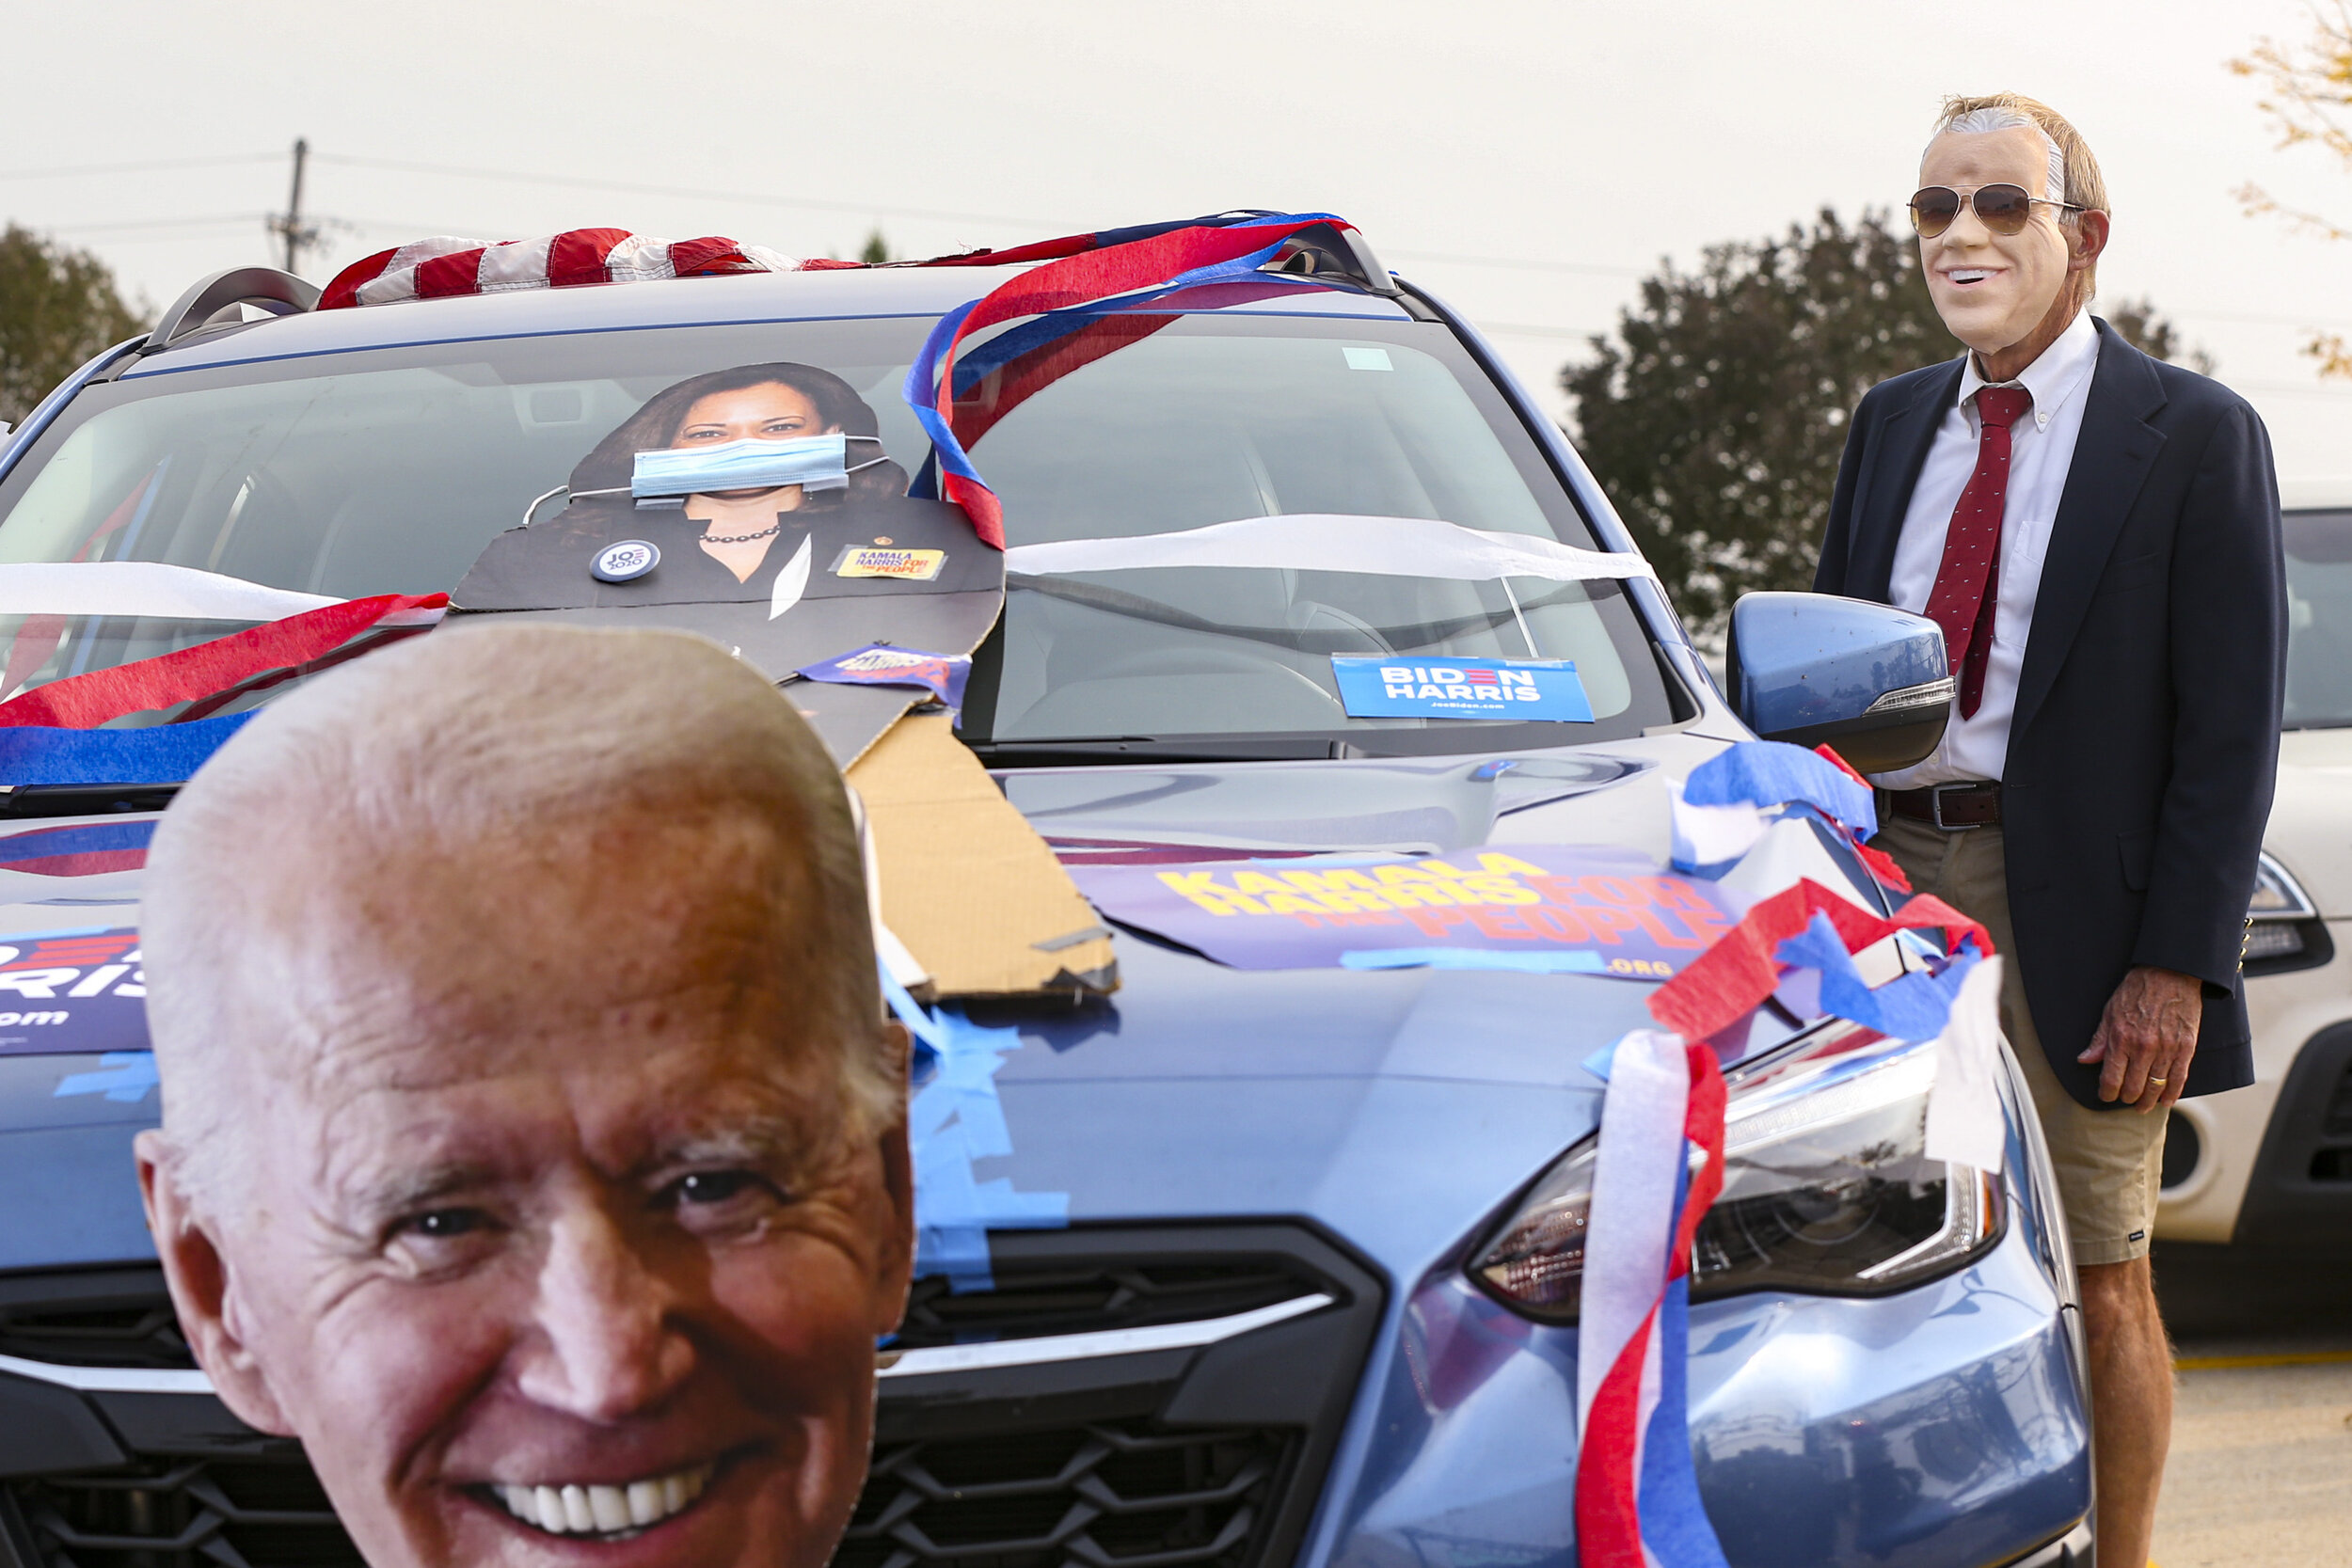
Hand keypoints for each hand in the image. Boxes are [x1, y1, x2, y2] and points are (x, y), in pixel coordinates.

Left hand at [2078, 966, 2201, 1110]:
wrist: (2169, 975)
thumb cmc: (2136, 991)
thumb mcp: (2110, 1012)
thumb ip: (2099, 1040)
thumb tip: (2084, 1060)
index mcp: (2121, 1039)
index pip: (2111, 1078)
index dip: (2107, 1093)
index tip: (2106, 1096)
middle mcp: (2143, 1047)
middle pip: (2134, 1087)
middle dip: (2127, 1098)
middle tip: (2125, 1101)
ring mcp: (2167, 1049)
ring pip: (2156, 1086)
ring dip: (2149, 1101)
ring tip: (2143, 1107)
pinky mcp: (2186, 1047)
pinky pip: (2179, 1078)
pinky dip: (2172, 1093)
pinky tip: (2166, 1101)